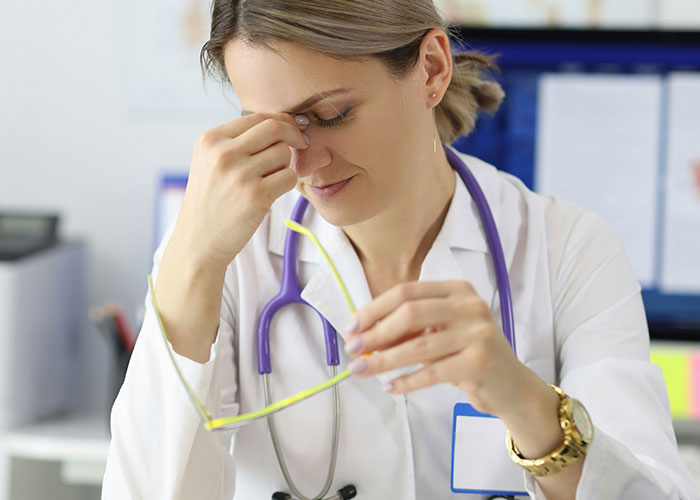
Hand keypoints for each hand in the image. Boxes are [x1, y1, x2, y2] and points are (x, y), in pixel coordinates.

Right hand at [170, 113, 309, 267]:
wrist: (198, 242)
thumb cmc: (210, 203)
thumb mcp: (209, 162)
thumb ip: (237, 142)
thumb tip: (282, 124)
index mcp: (210, 140)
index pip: (257, 117)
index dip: (281, 122)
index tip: (292, 130)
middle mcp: (223, 153)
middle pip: (275, 128)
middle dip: (293, 135)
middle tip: (301, 145)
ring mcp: (240, 174)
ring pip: (284, 153)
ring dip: (285, 165)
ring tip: (270, 179)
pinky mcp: (256, 195)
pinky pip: (289, 177)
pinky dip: (287, 183)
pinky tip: (272, 192)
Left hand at [344, 281, 543, 417]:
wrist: (512, 385)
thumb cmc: (469, 354)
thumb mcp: (443, 331)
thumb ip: (411, 327)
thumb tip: (364, 334)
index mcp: (458, 289)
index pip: (407, 292)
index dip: (374, 308)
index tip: (352, 326)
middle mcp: (470, 306)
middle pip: (410, 313)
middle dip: (375, 332)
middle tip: (353, 349)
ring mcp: (477, 333)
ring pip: (418, 345)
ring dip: (383, 360)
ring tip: (360, 370)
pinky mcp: (479, 362)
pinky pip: (431, 372)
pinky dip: (406, 381)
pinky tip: (389, 386)